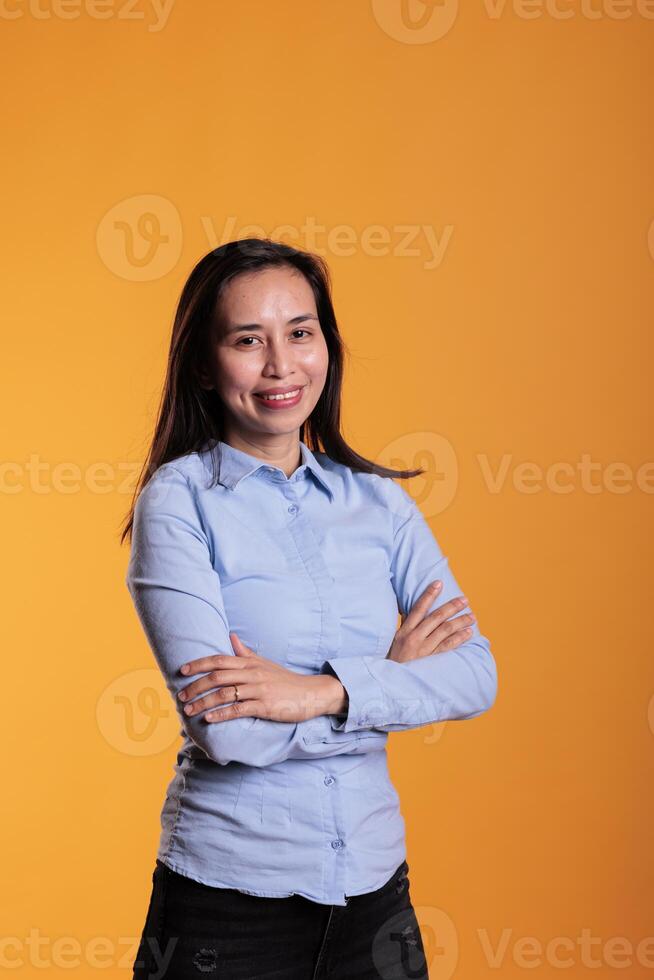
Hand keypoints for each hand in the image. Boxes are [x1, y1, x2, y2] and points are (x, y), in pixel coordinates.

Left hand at [177, 632, 343, 723]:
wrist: (311, 693)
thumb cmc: (285, 680)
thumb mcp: (265, 663)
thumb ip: (246, 652)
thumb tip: (231, 636)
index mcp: (250, 663)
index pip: (219, 659)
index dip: (199, 664)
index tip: (182, 671)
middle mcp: (252, 673)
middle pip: (217, 676)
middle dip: (196, 686)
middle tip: (181, 696)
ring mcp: (259, 690)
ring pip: (225, 694)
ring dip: (203, 702)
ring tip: (189, 710)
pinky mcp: (265, 706)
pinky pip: (239, 709)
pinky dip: (222, 714)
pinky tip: (209, 719)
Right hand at [386, 581, 475, 663]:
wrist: (390, 683)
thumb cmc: (393, 660)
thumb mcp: (394, 640)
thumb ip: (406, 626)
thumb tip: (414, 610)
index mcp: (404, 631)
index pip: (418, 608)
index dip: (429, 594)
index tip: (439, 583)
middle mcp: (414, 638)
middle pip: (436, 618)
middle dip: (452, 607)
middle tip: (465, 600)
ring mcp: (424, 650)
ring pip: (445, 631)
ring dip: (460, 622)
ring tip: (472, 616)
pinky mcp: (431, 662)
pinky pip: (448, 647)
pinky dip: (459, 639)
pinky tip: (468, 633)